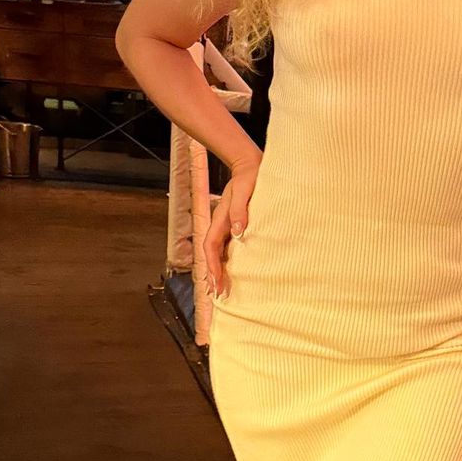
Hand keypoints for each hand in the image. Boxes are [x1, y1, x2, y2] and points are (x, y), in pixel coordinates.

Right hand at [204, 156, 260, 298]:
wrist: (250, 166)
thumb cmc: (249, 177)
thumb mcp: (244, 191)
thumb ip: (240, 210)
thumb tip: (238, 231)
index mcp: (220, 219)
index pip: (211, 247)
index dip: (212, 265)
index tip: (216, 282)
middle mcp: (221, 225)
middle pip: (212, 254)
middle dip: (212, 274)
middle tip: (216, 294)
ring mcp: (227, 226)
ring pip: (219, 253)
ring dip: (218, 270)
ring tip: (219, 289)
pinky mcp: (235, 226)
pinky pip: (228, 248)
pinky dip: (227, 262)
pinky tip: (232, 272)